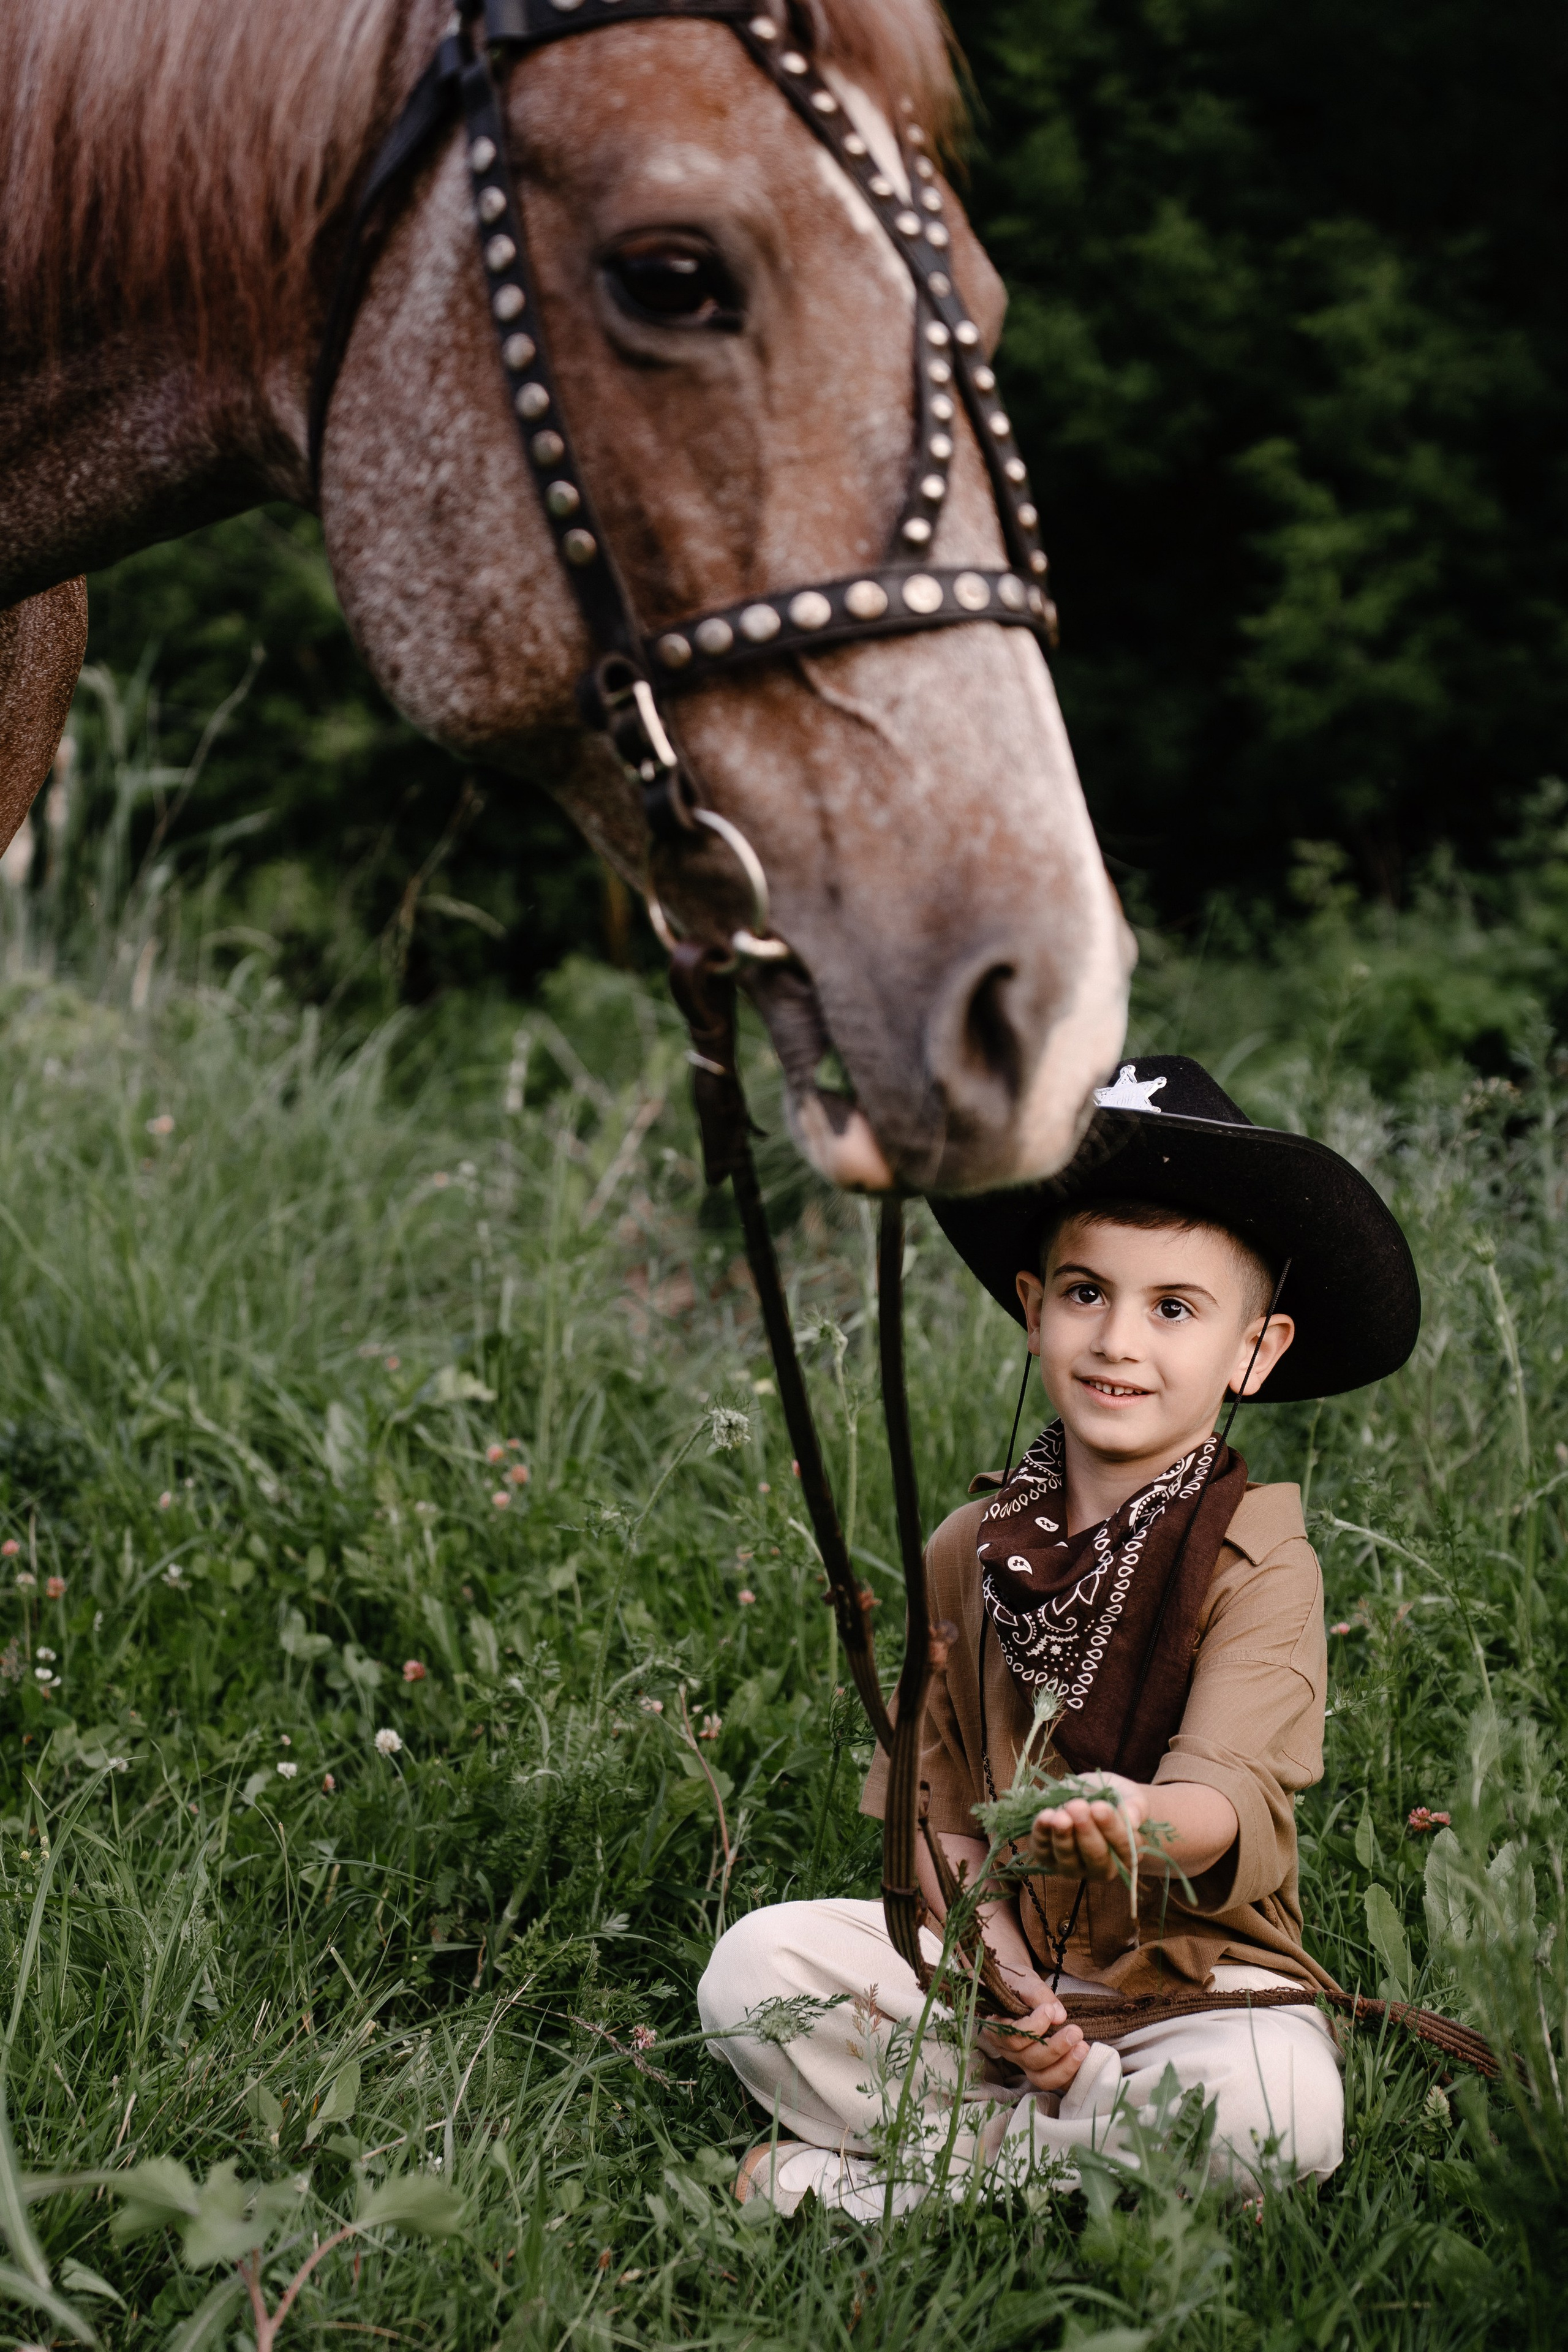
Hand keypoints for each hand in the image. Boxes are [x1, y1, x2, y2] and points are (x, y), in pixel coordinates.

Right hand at [978, 1982, 1086, 2092]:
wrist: (1018, 1989)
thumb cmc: (1017, 1984)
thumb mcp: (1024, 1981)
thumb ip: (1039, 1995)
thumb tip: (1060, 2015)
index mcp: (996, 2028)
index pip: (1011, 2037)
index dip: (1033, 2027)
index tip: (1049, 2010)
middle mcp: (1007, 2051)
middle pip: (1028, 2059)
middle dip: (1054, 2048)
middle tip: (1075, 2031)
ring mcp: (1023, 2062)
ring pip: (1040, 2076)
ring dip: (1064, 2065)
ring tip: (1083, 2047)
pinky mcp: (1040, 2068)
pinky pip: (1052, 2079)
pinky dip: (1068, 2072)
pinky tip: (1082, 2056)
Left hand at [1030, 1770, 1149, 1881]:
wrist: (1089, 1794)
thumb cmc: (1115, 1798)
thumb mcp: (1129, 1795)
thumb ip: (1135, 1807)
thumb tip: (1133, 1819)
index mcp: (1126, 1855)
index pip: (1123, 1847)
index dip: (1112, 1828)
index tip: (1101, 1807)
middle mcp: (1100, 1868)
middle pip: (1096, 1856)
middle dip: (1086, 1832)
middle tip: (1079, 1807)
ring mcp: (1072, 1867)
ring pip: (1068, 1859)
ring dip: (1063, 1837)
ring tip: (1060, 1815)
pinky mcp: (1048, 1858)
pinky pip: (1043, 1851)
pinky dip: (1041, 1834)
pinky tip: (1044, 1815)